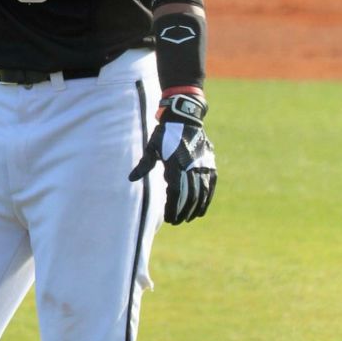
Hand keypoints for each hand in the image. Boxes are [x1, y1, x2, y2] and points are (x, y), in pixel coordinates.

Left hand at [129, 91, 216, 223]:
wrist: (186, 118)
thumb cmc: (165, 133)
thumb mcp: (152, 147)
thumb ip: (144, 165)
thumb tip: (131, 179)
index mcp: (175, 165)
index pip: (176, 193)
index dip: (173, 208)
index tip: (168, 219)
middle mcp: (191, 168)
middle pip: (189, 197)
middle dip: (182, 212)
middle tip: (176, 222)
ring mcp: (203, 166)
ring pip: (201, 194)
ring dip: (195, 208)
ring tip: (188, 218)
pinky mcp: (210, 164)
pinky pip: (210, 186)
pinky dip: (207, 199)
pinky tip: (201, 210)